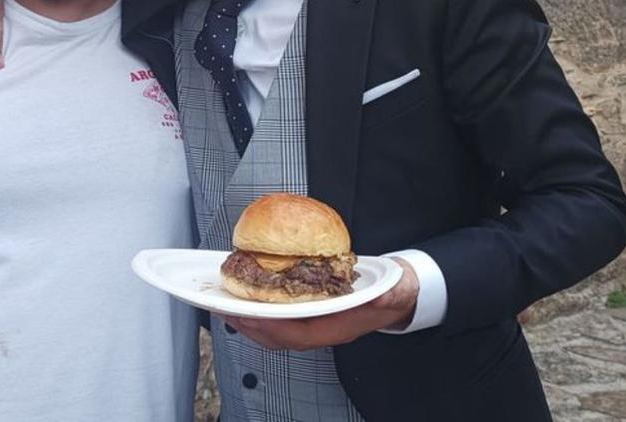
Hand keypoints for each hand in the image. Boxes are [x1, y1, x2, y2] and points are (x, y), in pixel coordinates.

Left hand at [224, 257, 419, 351]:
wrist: (400, 293)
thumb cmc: (393, 290)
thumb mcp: (395, 289)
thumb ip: (388, 294)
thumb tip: (381, 297)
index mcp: (340, 327)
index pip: (299, 333)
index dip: (271, 326)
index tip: (248, 314)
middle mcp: (325, 329)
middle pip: (280, 336)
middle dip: (250, 325)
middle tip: (225, 308)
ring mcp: (318, 324)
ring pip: (277, 330)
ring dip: (252, 319)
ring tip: (230, 304)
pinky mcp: (313, 314)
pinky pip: (282, 318)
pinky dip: (264, 311)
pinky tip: (253, 297)